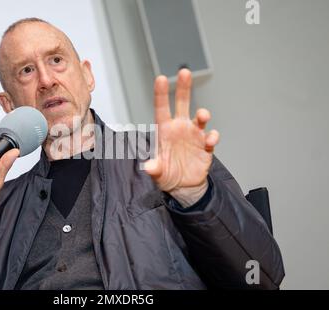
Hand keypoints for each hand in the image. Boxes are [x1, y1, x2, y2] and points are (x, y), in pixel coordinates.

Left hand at [144, 69, 219, 205]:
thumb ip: (154, 168)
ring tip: (202, 116)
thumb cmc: (167, 175)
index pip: (161, 109)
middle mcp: (180, 129)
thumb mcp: (157, 173)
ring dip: (203, 114)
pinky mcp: (206, 146)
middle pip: (183, 104)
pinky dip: (213, 136)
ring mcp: (194, 135)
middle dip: (184, 88)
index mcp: (165, 131)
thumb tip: (149, 166)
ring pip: (200, 118)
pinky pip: (211, 137)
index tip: (161, 78)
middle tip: (184, 72)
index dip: (161, 94)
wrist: (183, 187)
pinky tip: (210, 141)